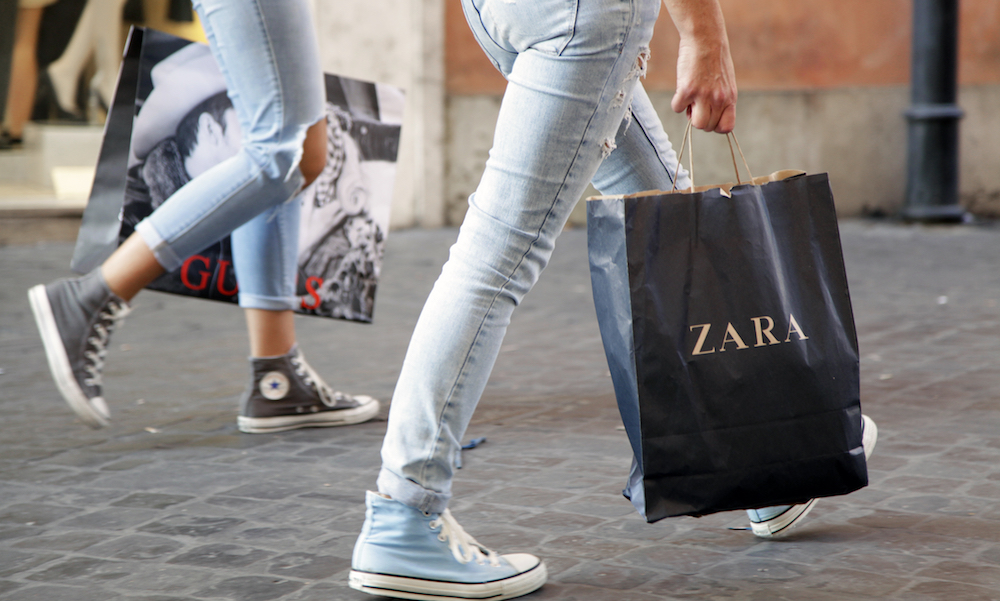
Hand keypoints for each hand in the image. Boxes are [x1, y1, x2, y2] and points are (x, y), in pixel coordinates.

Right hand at [663, 0, 737, 132]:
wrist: (705, 38)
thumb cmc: (714, 59)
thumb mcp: (724, 82)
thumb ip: (719, 99)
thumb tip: (704, 115)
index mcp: (730, 97)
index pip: (726, 127)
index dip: (715, 126)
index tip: (709, 116)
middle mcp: (718, 99)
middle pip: (707, 127)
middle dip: (699, 118)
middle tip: (696, 104)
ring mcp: (703, 95)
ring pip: (695, 124)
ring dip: (689, 114)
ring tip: (690, 99)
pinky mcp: (687, 89)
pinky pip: (677, 108)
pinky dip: (677, 102)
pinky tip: (682, 89)